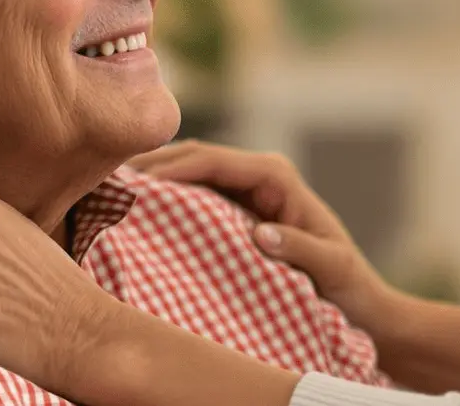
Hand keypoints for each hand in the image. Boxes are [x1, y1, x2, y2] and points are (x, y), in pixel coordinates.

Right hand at [129, 141, 407, 331]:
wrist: (358, 301)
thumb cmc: (348, 284)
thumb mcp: (331, 266)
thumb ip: (299, 247)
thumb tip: (258, 232)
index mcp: (277, 177)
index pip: (214, 161)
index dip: (172, 166)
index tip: (134, 180)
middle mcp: (259, 174)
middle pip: (193, 157)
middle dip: (150, 164)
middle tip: (101, 179)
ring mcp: (244, 191)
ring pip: (187, 173)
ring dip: (150, 179)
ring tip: (105, 192)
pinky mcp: (235, 211)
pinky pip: (192, 197)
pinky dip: (163, 199)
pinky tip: (131, 213)